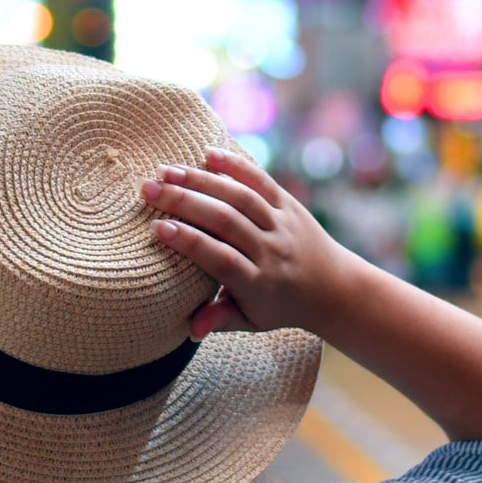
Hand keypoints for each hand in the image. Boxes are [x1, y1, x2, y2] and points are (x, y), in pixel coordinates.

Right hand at [142, 147, 365, 339]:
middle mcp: (272, 251)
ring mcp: (282, 224)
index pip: (221, 259)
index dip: (189, 242)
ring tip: (167, 171)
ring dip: (202, 180)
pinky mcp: (290, 204)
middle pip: (226, 221)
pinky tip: (208, 153)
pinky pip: (262, 181)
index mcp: (259, 283)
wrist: (333, 288)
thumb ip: (220, 319)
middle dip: (184, 202)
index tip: (157, 227)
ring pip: (240, 197)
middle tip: (148, 189)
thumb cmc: (281, 306)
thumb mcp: (252, 321)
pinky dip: (236, 166)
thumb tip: (191, 330)